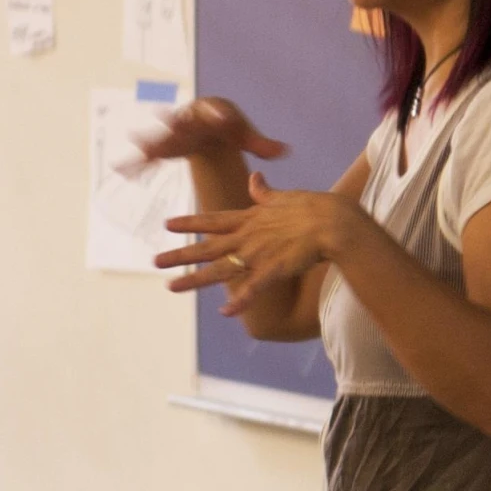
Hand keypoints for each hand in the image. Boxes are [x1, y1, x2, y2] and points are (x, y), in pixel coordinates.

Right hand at [135, 96, 287, 167]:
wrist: (209, 124)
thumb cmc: (230, 126)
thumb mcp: (245, 134)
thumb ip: (263, 144)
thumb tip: (286, 152)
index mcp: (211, 113)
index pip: (217, 111)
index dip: (219, 113)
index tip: (222, 115)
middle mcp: (189, 120)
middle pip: (182, 121)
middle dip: (174, 121)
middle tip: (165, 116)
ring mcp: (174, 134)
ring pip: (161, 138)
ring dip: (149, 142)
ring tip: (136, 146)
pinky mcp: (166, 148)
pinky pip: (149, 157)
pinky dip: (136, 163)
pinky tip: (121, 171)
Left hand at [156, 172, 357, 316]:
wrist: (336, 223)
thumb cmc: (316, 207)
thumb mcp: (286, 196)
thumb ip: (266, 192)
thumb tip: (256, 177)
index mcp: (251, 218)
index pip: (213, 220)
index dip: (190, 222)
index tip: (167, 224)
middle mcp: (249, 237)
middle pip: (208, 248)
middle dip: (180, 255)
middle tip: (155, 261)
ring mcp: (259, 254)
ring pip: (220, 269)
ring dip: (194, 280)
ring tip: (171, 287)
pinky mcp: (275, 269)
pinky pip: (253, 289)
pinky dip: (240, 301)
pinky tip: (225, 312)